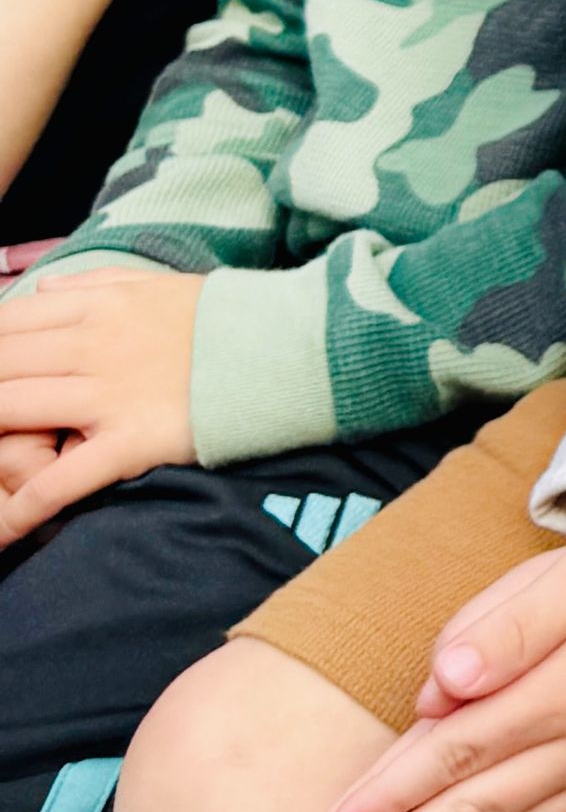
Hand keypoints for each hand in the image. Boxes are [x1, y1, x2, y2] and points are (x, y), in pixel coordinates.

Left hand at [0, 260, 202, 545]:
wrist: (291, 347)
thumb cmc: (227, 319)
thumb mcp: (160, 284)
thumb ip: (97, 283)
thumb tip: (42, 287)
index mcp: (100, 305)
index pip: (12, 322)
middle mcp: (94, 344)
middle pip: (2, 363)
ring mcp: (110, 393)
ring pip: (13, 408)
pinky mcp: (132, 440)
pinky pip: (64, 477)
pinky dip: (25, 504)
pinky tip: (4, 528)